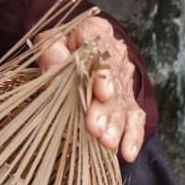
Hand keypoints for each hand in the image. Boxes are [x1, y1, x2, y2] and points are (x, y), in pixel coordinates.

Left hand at [35, 16, 145, 162]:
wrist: (73, 54)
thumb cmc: (59, 47)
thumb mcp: (48, 42)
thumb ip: (50, 51)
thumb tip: (55, 64)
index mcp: (96, 32)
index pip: (102, 48)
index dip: (103, 71)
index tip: (100, 92)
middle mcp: (115, 54)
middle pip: (114, 82)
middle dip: (105, 108)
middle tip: (95, 128)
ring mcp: (124, 79)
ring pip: (123, 102)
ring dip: (116, 124)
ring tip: (106, 143)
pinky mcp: (128, 101)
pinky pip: (135, 118)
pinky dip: (133, 136)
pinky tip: (127, 152)